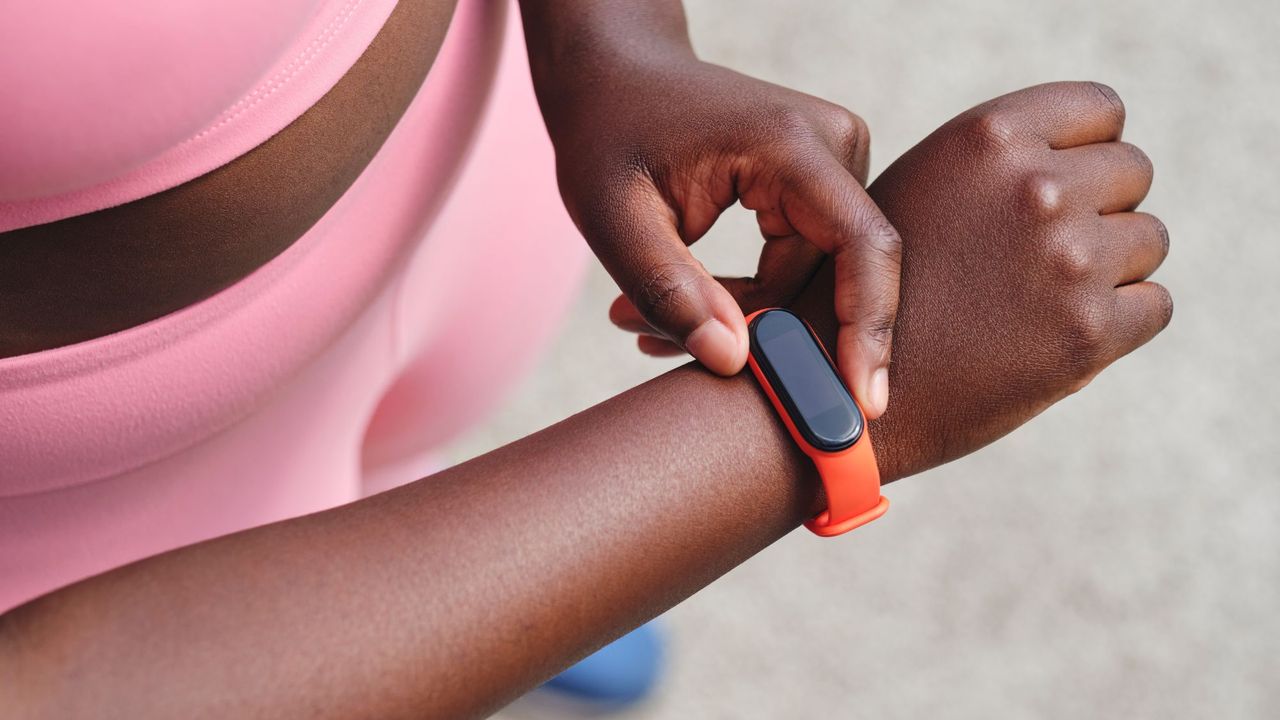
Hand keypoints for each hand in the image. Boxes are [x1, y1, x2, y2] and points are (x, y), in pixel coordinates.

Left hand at [544, 53, 900, 417]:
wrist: (615, 73)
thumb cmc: (607, 134)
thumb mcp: (614, 217)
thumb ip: (670, 290)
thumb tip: (734, 362)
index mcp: (789, 144)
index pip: (860, 246)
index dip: (867, 328)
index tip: (863, 404)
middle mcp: (831, 143)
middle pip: (833, 273)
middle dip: (766, 332)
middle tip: (656, 349)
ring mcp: (834, 159)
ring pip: (816, 276)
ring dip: (749, 315)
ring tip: (647, 325)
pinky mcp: (821, 182)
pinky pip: (806, 261)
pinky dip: (754, 295)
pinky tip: (691, 304)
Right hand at [791, 82, 1171, 480]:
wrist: (834, 394)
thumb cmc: (866, 295)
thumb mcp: (918, 193)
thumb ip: (994, 172)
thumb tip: (1073, 166)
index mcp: (988, 138)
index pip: (1102, 110)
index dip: (1086, 149)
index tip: (1064, 186)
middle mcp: (1034, 187)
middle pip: (1133, 171)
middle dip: (1100, 207)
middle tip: (1046, 255)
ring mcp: (1066, 259)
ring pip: (1148, 240)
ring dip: (1110, 268)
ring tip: (1040, 301)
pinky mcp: (1088, 332)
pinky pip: (1152, 306)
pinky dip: (1118, 324)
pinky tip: (1055, 338)